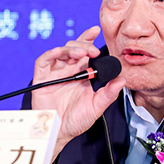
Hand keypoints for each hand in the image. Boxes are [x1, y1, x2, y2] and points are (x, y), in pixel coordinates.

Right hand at [31, 26, 125, 160]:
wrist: (60, 132)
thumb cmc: (77, 121)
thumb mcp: (97, 106)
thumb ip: (109, 93)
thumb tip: (122, 79)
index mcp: (81, 75)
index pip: (85, 52)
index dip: (88, 39)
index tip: (96, 30)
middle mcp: (68, 71)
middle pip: (73, 48)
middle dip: (84, 45)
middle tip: (94, 51)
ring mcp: (54, 74)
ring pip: (60, 52)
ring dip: (71, 49)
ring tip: (82, 54)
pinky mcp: (41, 79)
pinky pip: (43, 61)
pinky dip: (51, 54)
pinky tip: (60, 52)